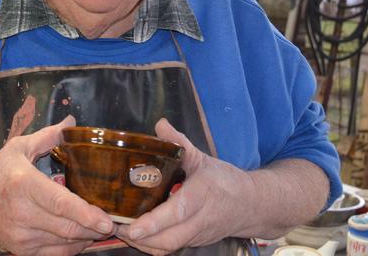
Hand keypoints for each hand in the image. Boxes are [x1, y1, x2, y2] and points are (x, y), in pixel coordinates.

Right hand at [0, 116, 115, 254]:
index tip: (106, 220)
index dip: (85, 213)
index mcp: (24, 184)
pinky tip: (82, 235)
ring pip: (65, 242)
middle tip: (114, 222)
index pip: (60, 203)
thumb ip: (48, 136)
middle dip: (94, 227)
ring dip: (86, 236)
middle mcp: (22, 213)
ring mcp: (22, 235)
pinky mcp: (22, 251)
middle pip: (67, 227)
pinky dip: (73, 246)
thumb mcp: (18, 148)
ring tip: (100, 226)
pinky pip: (56, 254)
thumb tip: (71, 122)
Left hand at [116, 118, 255, 254]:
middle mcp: (200, 219)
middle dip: (140, 238)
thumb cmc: (225, 180)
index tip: (132, 226)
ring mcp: (197, 235)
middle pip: (169, 239)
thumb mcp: (202, 157)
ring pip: (168, 248)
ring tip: (120, 231)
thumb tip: (160, 125)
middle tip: (115, 226)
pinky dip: (152, 247)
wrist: (252, 205)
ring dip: (143, 245)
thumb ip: (179, 142)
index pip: (177, 212)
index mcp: (202, 195)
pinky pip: (171, 249)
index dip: (154, 222)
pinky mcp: (195, 242)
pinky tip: (135, 237)